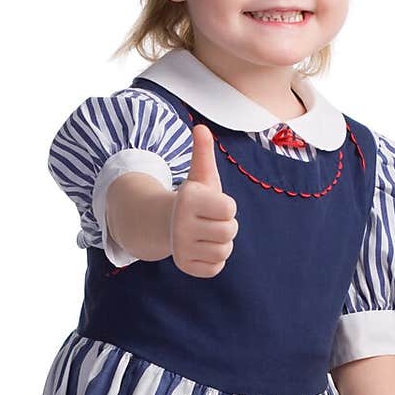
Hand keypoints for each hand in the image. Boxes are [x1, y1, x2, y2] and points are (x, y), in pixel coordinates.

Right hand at [170, 124, 238, 277]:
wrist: (165, 223)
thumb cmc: (193, 198)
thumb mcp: (199, 175)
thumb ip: (202, 152)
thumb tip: (201, 127)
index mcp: (187, 200)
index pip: (230, 208)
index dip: (226, 206)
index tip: (212, 204)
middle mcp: (181, 225)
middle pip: (229, 231)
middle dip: (226, 225)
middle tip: (211, 220)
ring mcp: (181, 248)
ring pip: (224, 251)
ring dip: (221, 242)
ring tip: (207, 233)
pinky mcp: (186, 266)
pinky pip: (216, 267)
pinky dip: (214, 259)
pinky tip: (202, 247)